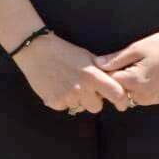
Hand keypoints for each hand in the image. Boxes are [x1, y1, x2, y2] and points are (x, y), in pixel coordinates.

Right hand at [13, 33, 128, 114]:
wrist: (37, 51)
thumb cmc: (65, 51)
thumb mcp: (87, 57)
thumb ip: (101, 72)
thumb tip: (116, 84)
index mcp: (92, 75)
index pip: (116, 94)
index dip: (122, 100)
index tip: (122, 104)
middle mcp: (81, 89)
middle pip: (96, 107)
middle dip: (94, 100)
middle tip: (85, 88)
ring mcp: (67, 97)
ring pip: (80, 107)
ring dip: (78, 100)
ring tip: (69, 84)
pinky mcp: (54, 102)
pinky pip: (65, 107)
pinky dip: (63, 100)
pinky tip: (58, 86)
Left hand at [95, 31, 158, 108]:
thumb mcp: (137, 47)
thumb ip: (116, 59)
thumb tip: (97, 64)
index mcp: (136, 81)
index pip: (111, 83)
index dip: (105, 74)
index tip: (105, 66)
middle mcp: (145, 95)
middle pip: (120, 94)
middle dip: (116, 83)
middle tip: (117, 68)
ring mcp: (154, 99)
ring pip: (131, 98)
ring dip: (127, 88)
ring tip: (130, 71)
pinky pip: (143, 99)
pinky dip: (138, 91)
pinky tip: (142, 76)